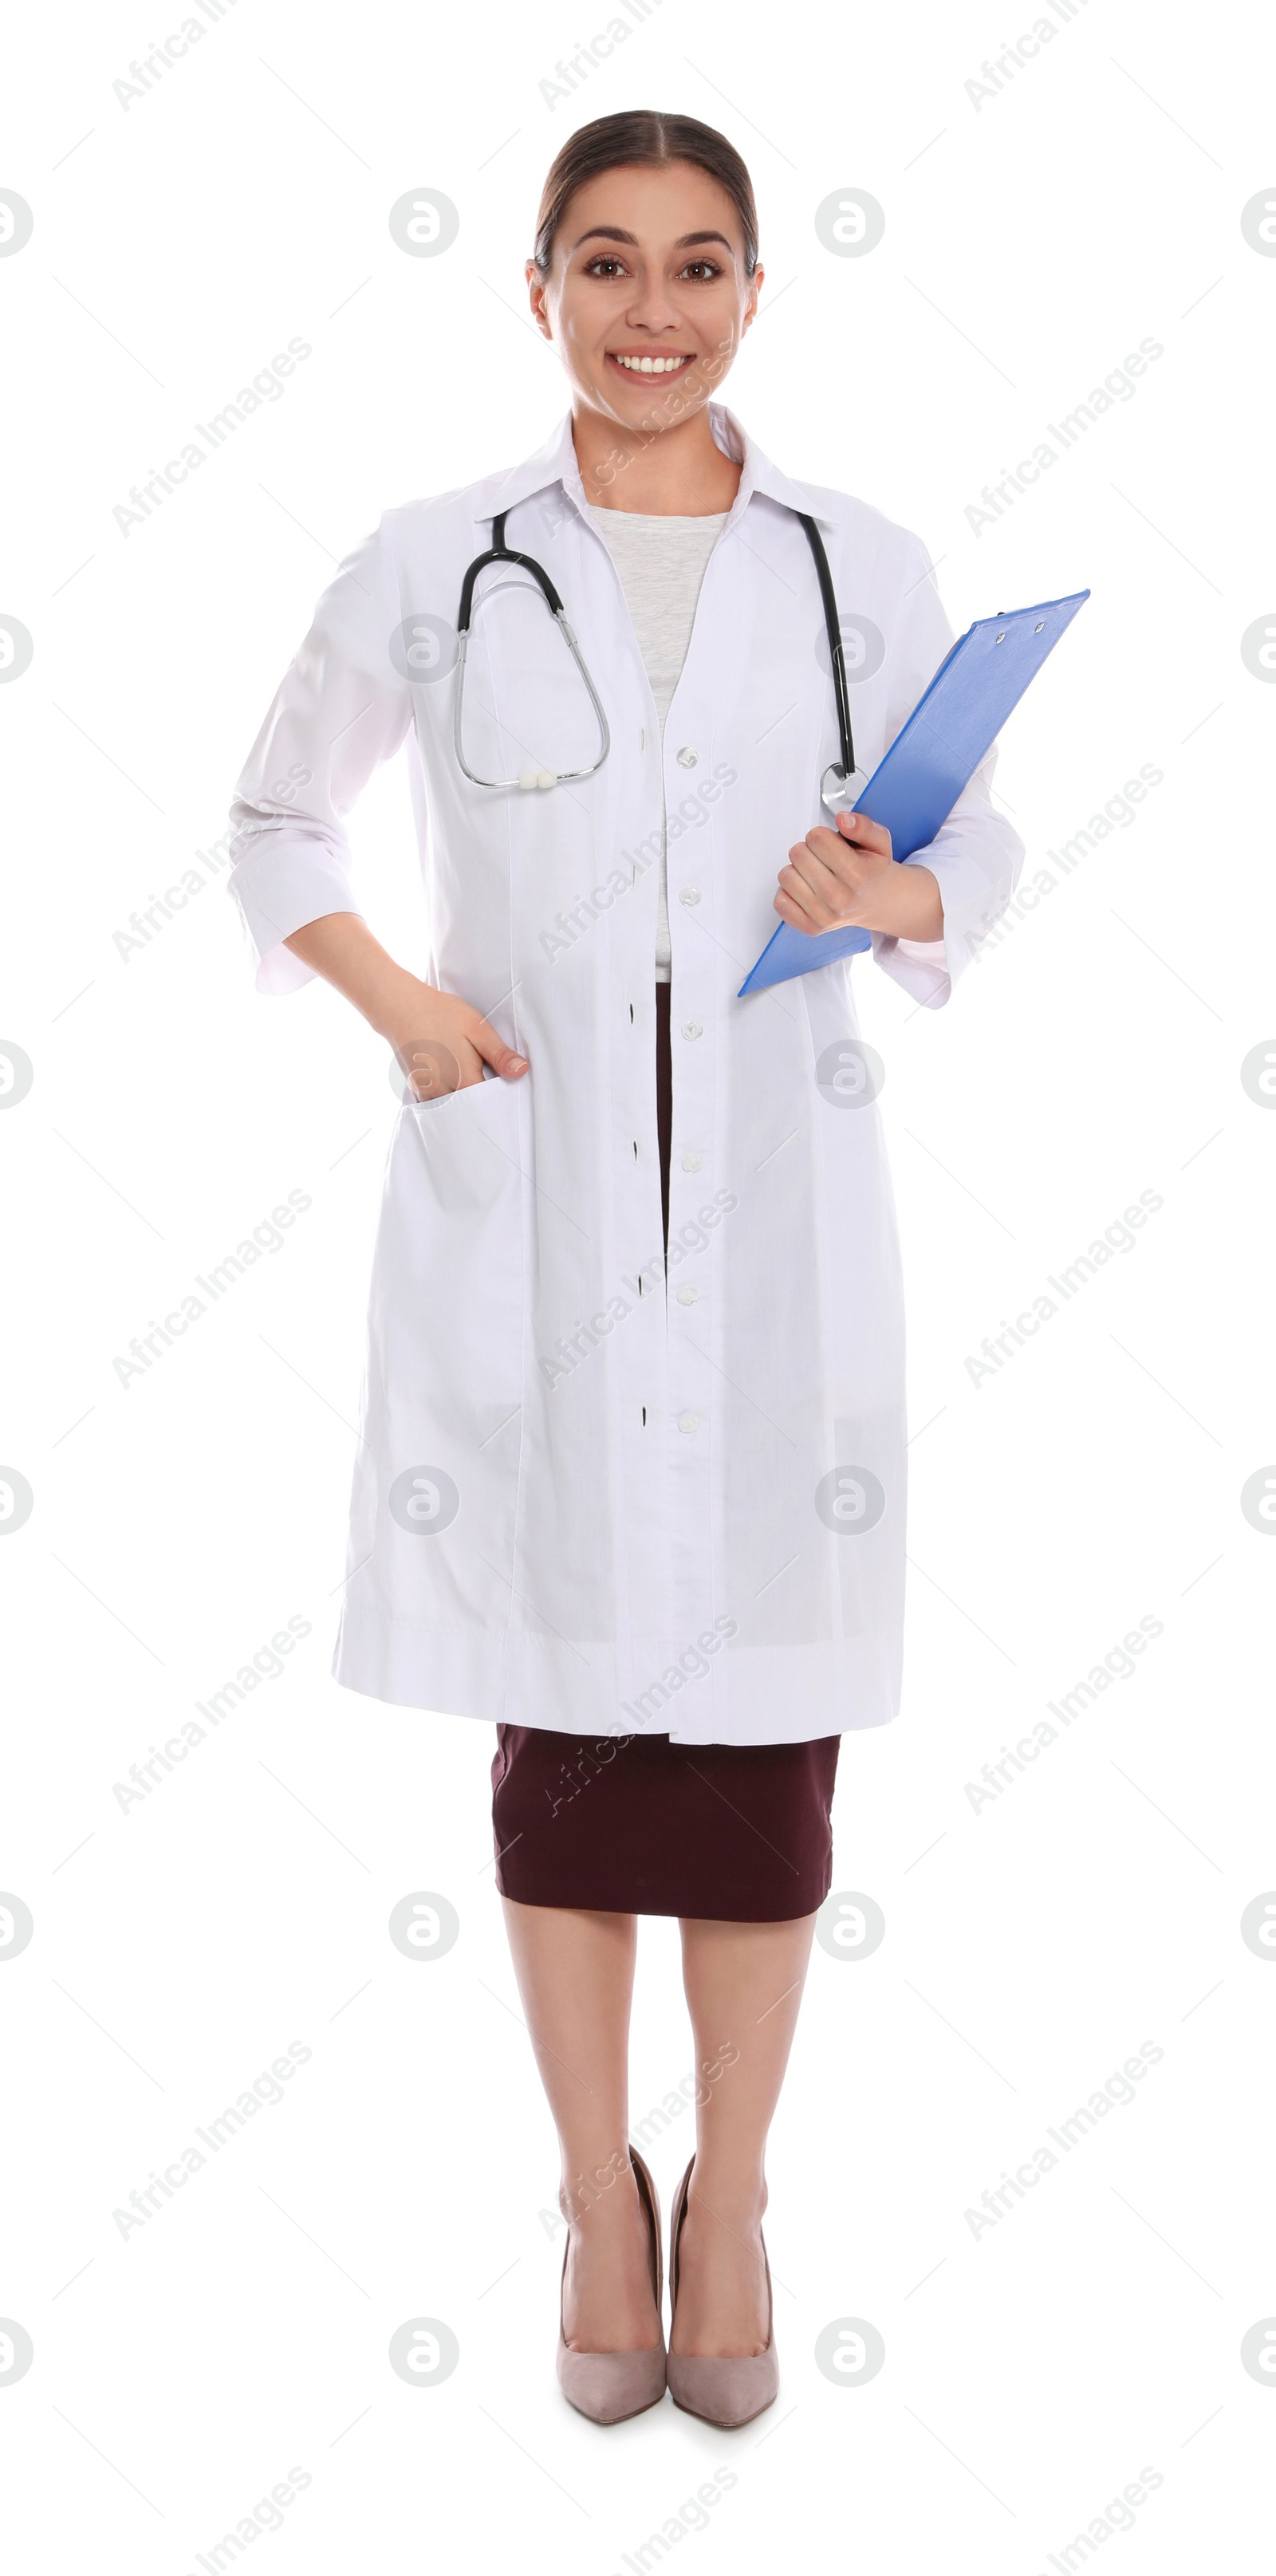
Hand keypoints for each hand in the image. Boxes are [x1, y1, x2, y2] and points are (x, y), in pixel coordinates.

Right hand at [385, 979, 527, 1100]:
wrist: (400, 1008)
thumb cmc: (440, 1014)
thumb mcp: (477, 1029)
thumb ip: (499, 1054)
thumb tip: (522, 1071)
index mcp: (465, 1081)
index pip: (492, 1104)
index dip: (501, 1096)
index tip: (505, 1084)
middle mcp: (445, 1094)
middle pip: (472, 1109)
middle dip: (482, 1101)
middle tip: (484, 1076)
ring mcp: (428, 1093)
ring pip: (454, 1107)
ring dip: (463, 1099)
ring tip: (465, 1074)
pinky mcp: (418, 1089)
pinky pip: (438, 1103)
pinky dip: (447, 1095)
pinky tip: (449, 1077)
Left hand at [775, 812, 942, 941]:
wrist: (879, 903)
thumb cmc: (874, 871)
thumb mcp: (879, 842)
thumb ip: (863, 826)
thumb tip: (844, 819)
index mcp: (857, 875)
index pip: (817, 838)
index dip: (822, 835)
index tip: (830, 844)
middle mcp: (839, 898)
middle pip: (798, 854)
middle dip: (809, 850)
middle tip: (824, 859)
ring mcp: (824, 916)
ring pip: (786, 875)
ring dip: (798, 870)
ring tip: (816, 874)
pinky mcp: (811, 927)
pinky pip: (780, 901)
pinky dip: (789, 891)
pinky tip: (807, 889)